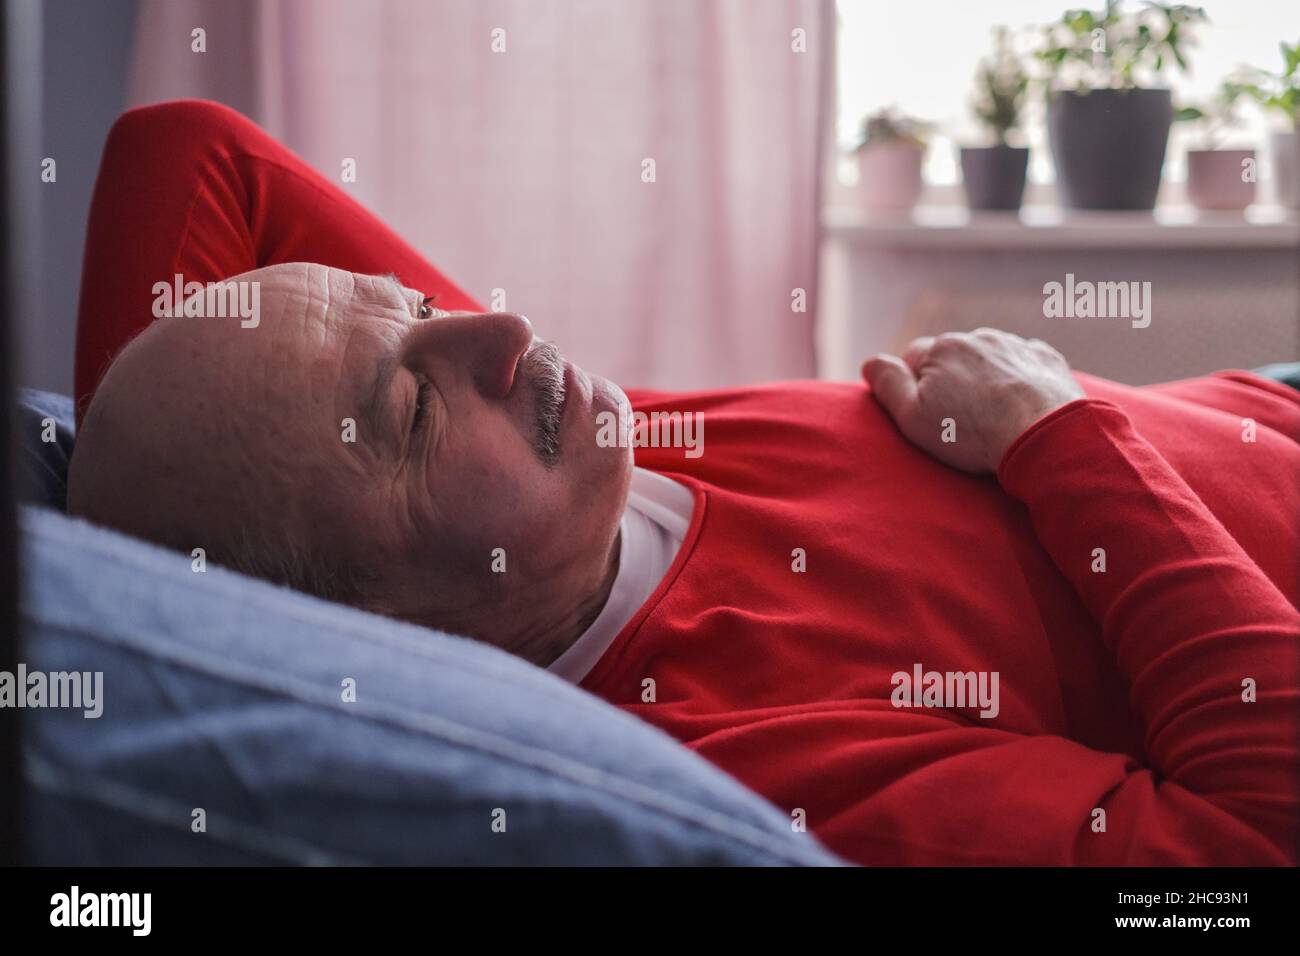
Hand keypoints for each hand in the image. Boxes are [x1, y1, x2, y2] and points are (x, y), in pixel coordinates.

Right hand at [861, 328, 1084, 473]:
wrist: (1045, 435)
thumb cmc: (973, 432)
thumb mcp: (914, 417)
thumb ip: (888, 385)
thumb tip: (870, 362)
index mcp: (942, 347)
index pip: (913, 358)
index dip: (915, 387)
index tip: (930, 414)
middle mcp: (977, 336)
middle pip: (951, 356)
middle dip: (951, 380)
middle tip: (960, 419)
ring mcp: (1014, 345)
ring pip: (987, 358)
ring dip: (984, 378)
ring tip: (992, 416)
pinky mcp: (1045, 359)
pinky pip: (1022, 363)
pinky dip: (1017, 379)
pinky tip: (1019, 407)